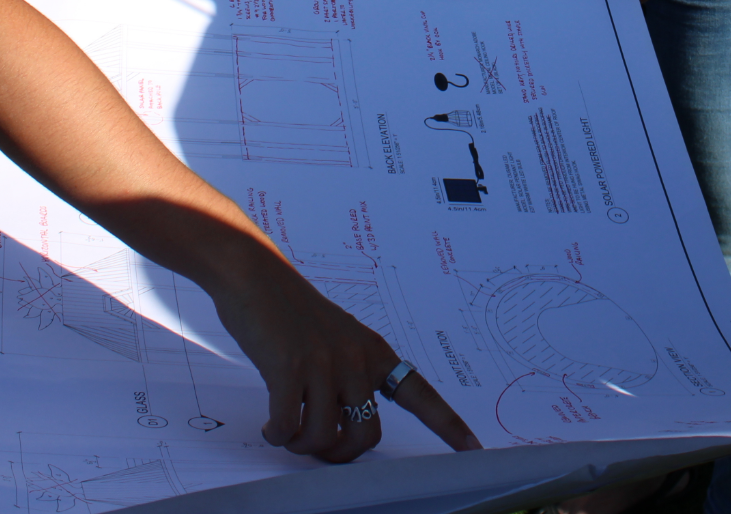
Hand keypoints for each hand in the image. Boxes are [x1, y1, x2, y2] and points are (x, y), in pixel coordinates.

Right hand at [212, 253, 481, 460]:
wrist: (256, 276)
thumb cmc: (291, 312)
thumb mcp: (336, 338)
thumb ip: (348, 376)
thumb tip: (341, 428)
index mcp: (374, 352)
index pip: (420, 394)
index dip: (448, 426)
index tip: (474, 450)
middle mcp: (357, 359)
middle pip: (365, 436)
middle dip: (338, 454)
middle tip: (315, 448)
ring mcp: (325, 363)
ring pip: (324, 437)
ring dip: (302, 446)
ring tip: (286, 432)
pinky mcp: (290, 369)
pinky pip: (289, 426)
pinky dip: (278, 435)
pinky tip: (270, 426)